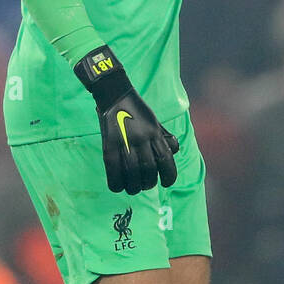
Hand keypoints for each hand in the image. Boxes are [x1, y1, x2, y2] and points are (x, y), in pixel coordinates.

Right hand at [75, 45, 179, 193]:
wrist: (114, 94)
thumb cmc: (136, 109)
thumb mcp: (155, 120)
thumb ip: (164, 136)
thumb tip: (175, 151)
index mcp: (154, 132)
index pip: (166, 159)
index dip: (169, 175)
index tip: (166, 184)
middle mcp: (142, 138)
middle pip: (148, 169)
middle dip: (149, 183)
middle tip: (146, 185)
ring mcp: (125, 141)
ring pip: (132, 172)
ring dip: (134, 186)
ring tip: (133, 188)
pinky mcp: (109, 143)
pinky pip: (113, 169)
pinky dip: (116, 182)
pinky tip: (118, 187)